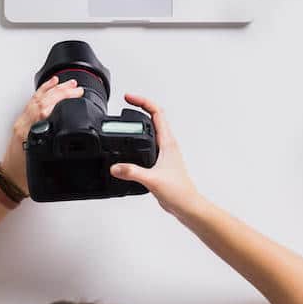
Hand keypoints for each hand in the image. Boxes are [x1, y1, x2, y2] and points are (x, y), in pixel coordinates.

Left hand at [0, 76, 83, 195]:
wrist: (9, 178)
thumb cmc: (23, 175)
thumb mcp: (41, 165)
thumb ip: (55, 154)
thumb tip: (71, 143)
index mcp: (27, 134)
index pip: (44, 110)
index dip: (60, 99)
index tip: (75, 95)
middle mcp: (23, 125)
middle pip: (42, 101)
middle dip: (61, 92)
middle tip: (77, 89)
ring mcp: (22, 122)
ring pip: (37, 99)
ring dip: (53, 89)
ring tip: (68, 84)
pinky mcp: (22, 122)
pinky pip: (33, 102)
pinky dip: (43, 92)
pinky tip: (51, 87)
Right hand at [109, 94, 200, 216]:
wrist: (187, 206)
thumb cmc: (179, 192)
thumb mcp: (153, 180)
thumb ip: (133, 172)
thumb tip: (116, 166)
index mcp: (168, 143)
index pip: (157, 113)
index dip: (142, 101)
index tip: (128, 98)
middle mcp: (167, 145)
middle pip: (154, 117)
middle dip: (140, 106)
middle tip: (126, 102)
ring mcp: (164, 153)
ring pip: (152, 130)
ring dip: (140, 121)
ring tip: (126, 117)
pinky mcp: (160, 162)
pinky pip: (148, 143)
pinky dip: (138, 138)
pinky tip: (130, 145)